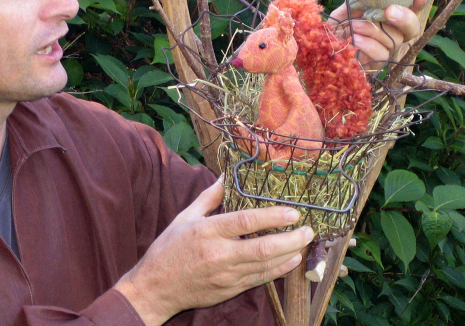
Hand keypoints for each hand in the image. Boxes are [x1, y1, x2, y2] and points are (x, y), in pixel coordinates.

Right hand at [115, 179, 312, 325]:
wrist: (156, 288)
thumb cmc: (169, 249)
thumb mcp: (186, 217)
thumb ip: (210, 196)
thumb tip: (227, 175)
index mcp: (207, 231)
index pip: (246, 222)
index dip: (272, 216)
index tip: (293, 212)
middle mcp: (219, 254)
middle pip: (262, 248)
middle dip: (290, 239)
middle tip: (308, 229)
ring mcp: (226, 275)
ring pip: (265, 266)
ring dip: (289, 254)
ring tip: (305, 242)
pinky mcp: (229, 290)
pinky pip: (260, 280)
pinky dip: (278, 270)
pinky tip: (291, 260)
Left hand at [329, 0, 428, 69]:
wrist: (322, 47)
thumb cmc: (337, 27)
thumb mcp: (347, 10)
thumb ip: (360, 1)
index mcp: (388, 18)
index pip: (412, 10)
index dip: (419, 3)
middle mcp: (393, 34)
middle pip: (412, 28)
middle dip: (404, 17)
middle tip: (389, 11)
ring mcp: (387, 50)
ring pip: (394, 39)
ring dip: (372, 30)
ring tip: (353, 25)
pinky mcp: (377, 64)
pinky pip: (382, 54)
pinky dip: (367, 44)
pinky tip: (355, 39)